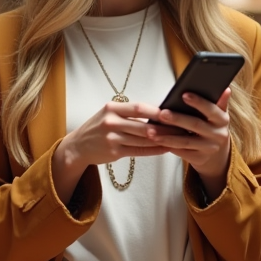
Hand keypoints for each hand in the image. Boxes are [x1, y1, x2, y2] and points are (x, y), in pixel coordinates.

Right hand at [52, 101, 167, 202]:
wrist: (78, 146)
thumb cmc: (98, 128)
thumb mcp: (109, 114)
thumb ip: (129, 112)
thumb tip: (157, 111)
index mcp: (111, 109)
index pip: (138, 108)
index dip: (156, 111)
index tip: (172, 112)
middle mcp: (111, 122)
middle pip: (143, 125)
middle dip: (164, 127)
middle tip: (182, 127)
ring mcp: (112, 138)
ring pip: (143, 140)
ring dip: (162, 139)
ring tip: (178, 138)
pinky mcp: (115, 152)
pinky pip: (139, 151)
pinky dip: (154, 150)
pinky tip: (165, 148)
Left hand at [146, 89, 232, 199]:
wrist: (217, 156)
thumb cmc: (212, 128)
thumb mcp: (218, 116)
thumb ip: (219, 103)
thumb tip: (226, 89)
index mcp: (222, 120)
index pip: (211, 110)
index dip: (198, 103)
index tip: (184, 95)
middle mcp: (218, 135)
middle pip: (195, 125)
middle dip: (177, 119)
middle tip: (162, 113)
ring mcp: (209, 148)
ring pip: (185, 141)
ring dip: (167, 136)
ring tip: (152, 131)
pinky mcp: (199, 159)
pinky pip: (181, 152)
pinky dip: (168, 146)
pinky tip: (156, 141)